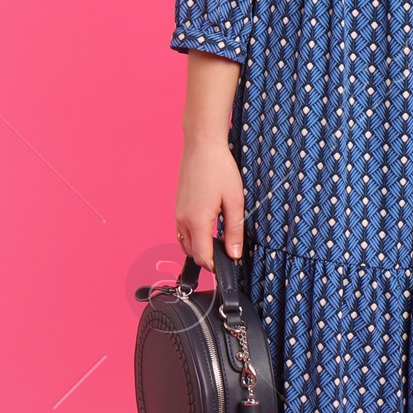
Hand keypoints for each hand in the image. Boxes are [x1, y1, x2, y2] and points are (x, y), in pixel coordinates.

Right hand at [175, 137, 245, 267]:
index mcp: (197, 220)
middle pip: (193, 253)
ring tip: (219, 240)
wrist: (202, 146)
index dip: (216, 266)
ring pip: (186, 244)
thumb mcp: (235, 200)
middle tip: (228, 252)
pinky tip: (208, 228)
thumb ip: (234, 230)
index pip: (202, 257)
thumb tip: (235, 254)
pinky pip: (182, 231)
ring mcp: (178, 214)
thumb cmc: (219, 168)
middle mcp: (183, 220)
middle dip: (209, 258)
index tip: (230, 264)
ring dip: (200, 248)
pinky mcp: (178, 207)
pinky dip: (194, 237)